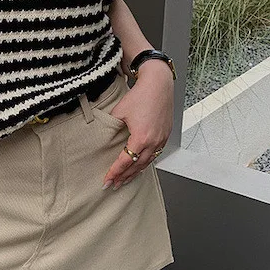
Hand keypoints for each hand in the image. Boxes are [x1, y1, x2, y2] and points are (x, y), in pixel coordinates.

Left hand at [102, 61, 173, 189]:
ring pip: (147, 162)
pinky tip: (139, 166)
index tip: (107, 181)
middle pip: (137, 166)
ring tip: (125, 180)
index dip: (115, 173)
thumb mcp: (119, 112)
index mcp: (141, 138)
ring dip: (135, 172)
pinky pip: (155, 154)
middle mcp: (154, 142)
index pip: (125, 162)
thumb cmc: (140, 95)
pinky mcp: (165, 135)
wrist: (158, 84)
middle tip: (113, 185)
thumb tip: (104, 137)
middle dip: (124, 177)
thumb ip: (111, 128)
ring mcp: (161, 139)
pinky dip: (145, 162)